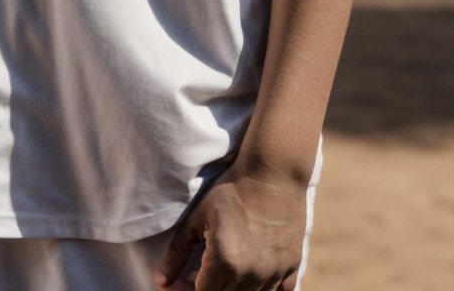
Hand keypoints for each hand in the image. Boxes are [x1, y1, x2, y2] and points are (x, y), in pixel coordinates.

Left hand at [153, 169, 306, 289]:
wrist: (272, 174)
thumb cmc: (232, 191)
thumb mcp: (197, 217)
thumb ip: (177, 252)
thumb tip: (161, 281)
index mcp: (223, 261)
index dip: (187, 290)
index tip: (182, 280)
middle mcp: (249, 274)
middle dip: (206, 288)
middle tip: (198, 274)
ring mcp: (273, 273)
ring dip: (232, 289)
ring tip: (223, 270)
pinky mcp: (292, 267)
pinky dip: (262, 290)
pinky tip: (250, 275)